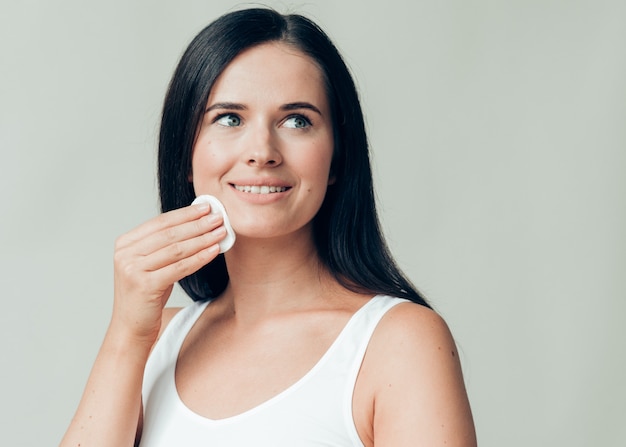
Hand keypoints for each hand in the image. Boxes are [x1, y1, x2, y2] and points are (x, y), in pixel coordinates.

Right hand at [111, 203, 224, 343]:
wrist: (131, 328)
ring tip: (220, 232)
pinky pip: (179, 268)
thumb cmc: (147, 295)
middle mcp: (125, 254)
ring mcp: (132, 270)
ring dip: (202, 239)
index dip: (185, 214)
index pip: (160, 222)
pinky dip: (199, 258)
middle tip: (218, 217)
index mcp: (125, 243)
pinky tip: (214, 251)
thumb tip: (197, 221)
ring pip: (176, 249)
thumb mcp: (152, 264)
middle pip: (169, 234)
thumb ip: (165, 245)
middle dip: (197, 224)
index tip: (206, 207)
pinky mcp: (145, 286)